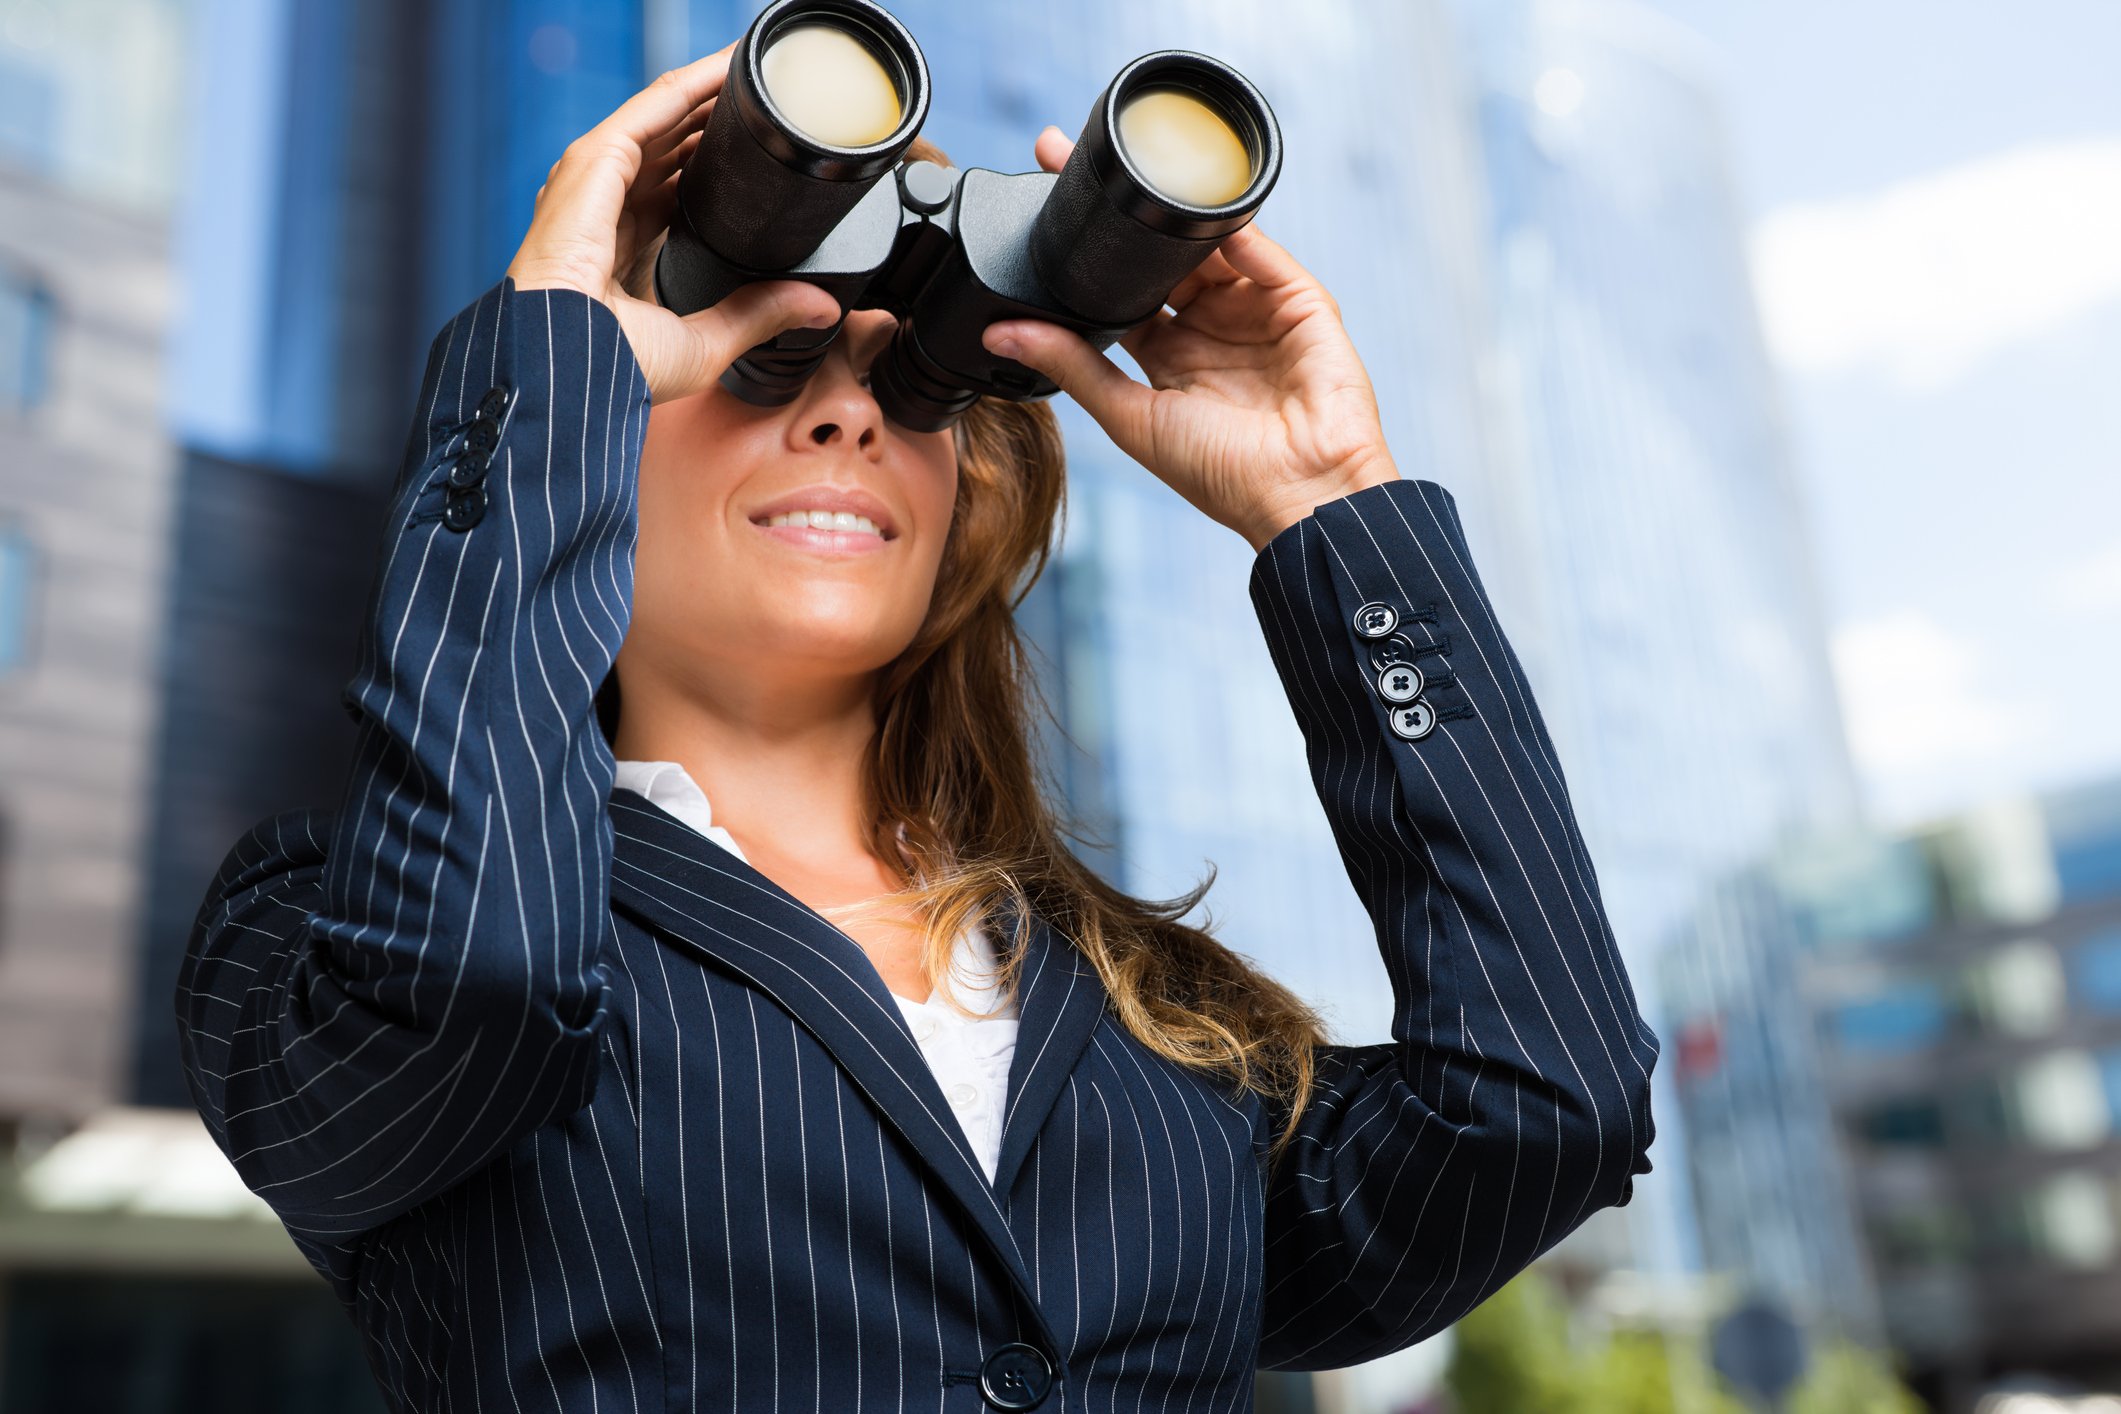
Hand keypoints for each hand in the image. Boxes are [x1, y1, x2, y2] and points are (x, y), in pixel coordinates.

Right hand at [506, 41, 844, 404]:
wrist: (570, 371)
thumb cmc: (613, 370)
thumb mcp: (706, 341)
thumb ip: (759, 316)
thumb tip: (820, 308)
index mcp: (624, 248)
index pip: (676, 185)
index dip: (717, 161)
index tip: (761, 148)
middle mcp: (606, 208)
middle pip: (671, 145)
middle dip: (716, 118)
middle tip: (770, 100)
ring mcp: (595, 183)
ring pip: (662, 119)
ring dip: (708, 92)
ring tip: (756, 73)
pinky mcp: (593, 164)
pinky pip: (649, 111)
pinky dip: (688, 87)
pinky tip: (724, 70)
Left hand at [982, 126, 1400, 551]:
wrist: (1304, 494)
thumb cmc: (1224, 475)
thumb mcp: (1132, 416)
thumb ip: (1072, 367)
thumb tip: (1000, 333)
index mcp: (1169, 357)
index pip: (1120, 289)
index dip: (1087, 254)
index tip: (1044, 203)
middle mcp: (1211, 326)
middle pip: (1160, 256)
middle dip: (1121, 214)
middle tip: (1066, 159)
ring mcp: (1255, 309)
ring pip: (1206, 243)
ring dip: (1169, 208)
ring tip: (1125, 171)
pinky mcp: (1300, 300)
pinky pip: (1261, 249)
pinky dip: (1228, 223)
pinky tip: (1192, 201)